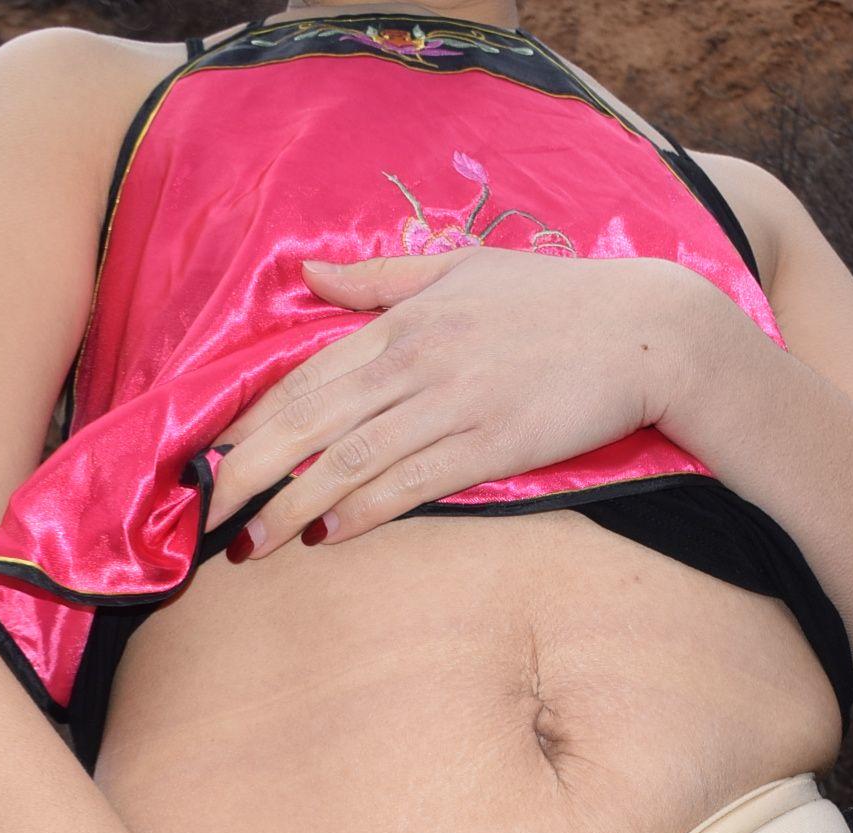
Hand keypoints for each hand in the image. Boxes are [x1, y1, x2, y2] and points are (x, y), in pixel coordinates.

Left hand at [204, 245, 720, 558]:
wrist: (646, 330)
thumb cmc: (555, 299)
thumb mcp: (461, 268)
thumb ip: (379, 279)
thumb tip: (306, 276)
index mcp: (404, 319)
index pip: (308, 374)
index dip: (252, 418)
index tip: (207, 456)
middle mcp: (418, 359)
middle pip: (312, 419)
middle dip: (250, 469)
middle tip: (206, 514)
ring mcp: (455, 403)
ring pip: (352, 457)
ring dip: (293, 504)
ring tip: (249, 544)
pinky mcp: (494, 443)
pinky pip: (413, 482)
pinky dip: (365, 510)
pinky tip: (327, 535)